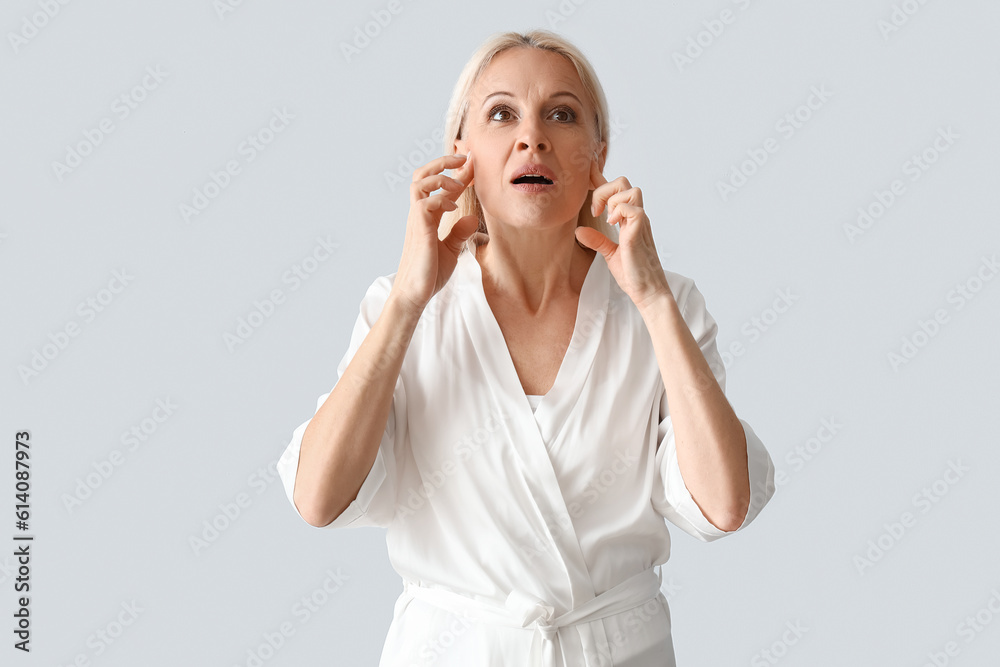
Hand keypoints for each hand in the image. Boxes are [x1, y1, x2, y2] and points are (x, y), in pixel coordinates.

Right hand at [392, 153, 477, 313]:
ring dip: (440, 176)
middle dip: (443, 161)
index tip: (473, 163)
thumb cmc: (429, 275)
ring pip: (419, 182)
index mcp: (428, 217)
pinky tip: (452, 207)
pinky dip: (440, 199)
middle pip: (423, 174)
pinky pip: (424, 203)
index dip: (457, 173)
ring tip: (458, 183)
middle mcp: (420, 214)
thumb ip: (459, 234)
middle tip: (464, 157)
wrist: (415, 295)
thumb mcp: (450, 251)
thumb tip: (472, 218)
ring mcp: (417, 221)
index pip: (441, 187)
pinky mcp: (419, 230)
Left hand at [575, 160, 671, 310]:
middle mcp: (637, 217)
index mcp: (630, 220)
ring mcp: (640, 223)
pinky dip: (618, 211)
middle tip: (596, 211)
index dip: (602, 181)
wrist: (647, 291)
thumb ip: (597, 241)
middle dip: (604, 189)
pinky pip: (632, 208)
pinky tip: (612, 225)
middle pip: (624, 182)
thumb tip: (579, 231)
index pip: (618, 191)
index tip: (590, 180)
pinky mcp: (639, 231)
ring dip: (612, 200)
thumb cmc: (633, 274)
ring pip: (631, 189)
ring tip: (606, 219)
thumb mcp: (610, 254)